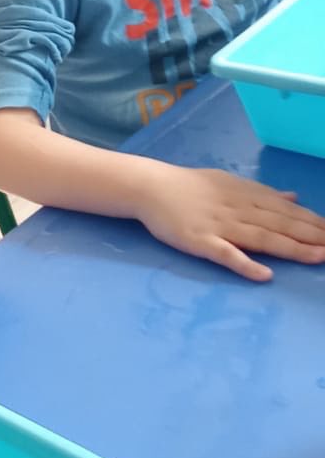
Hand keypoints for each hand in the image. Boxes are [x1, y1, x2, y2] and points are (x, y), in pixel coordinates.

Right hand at [135, 164, 324, 280]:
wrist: (150, 186)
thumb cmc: (190, 185)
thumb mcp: (230, 182)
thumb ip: (263, 193)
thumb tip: (294, 196)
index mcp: (247, 195)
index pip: (287, 210)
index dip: (314, 222)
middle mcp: (239, 209)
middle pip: (281, 225)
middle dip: (313, 236)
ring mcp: (220, 226)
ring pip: (262, 238)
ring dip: (292, 249)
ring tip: (318, 258)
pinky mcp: (199, 241)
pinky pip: (225, 254)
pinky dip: (245, 264)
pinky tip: (264, 275)